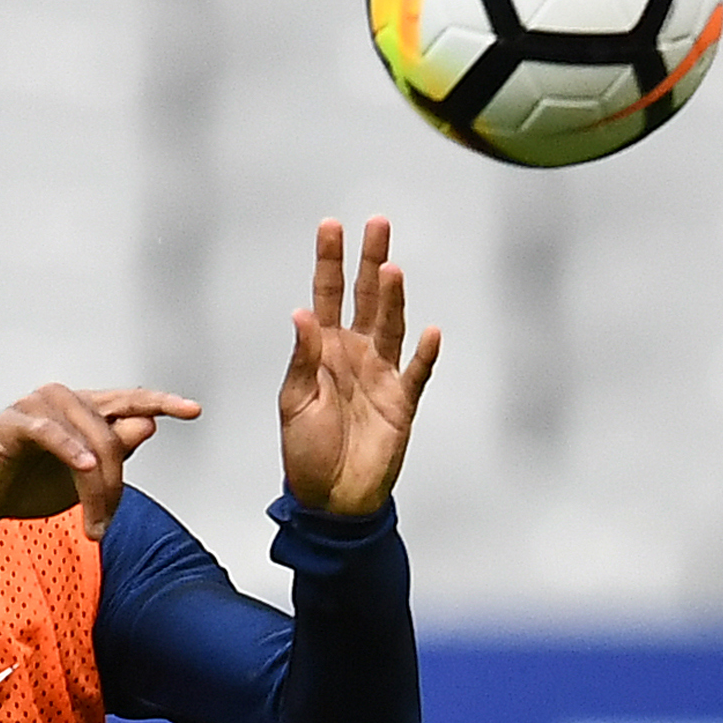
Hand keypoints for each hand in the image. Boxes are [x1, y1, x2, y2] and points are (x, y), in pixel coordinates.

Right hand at [0, 385, 201, 539]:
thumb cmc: (28, 480)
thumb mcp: (83, 476)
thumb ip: (116, 450)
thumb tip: (149, 425)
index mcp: (86, 410)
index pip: (131, 401)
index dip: (163, 402)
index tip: (193, 410)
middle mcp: (65, 401)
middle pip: (112, 434)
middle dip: (115, 484)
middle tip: (105, 522)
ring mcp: (38, 408)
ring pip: (87, 438)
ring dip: (94, 484)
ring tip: (92, 520)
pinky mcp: (11, 422)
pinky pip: (47, 432)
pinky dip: (68, 448)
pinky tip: (84, 465)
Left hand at [279, 217, 440, 515]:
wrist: (332, 498)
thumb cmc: (305, 450)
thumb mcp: (294, 402)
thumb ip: (302, 359)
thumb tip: (301, 314)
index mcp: (323, 349)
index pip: (327, 294)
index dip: (329, 261)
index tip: (331, 226)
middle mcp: (355, 353)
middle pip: (366, 297)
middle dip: (370, 261)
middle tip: (377, 224)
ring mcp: (381, 375)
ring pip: (391, 326)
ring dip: (394, 298)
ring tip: (392, 268)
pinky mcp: (402, 402)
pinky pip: (416, 372)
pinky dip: (424, 353)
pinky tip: (429, 331)